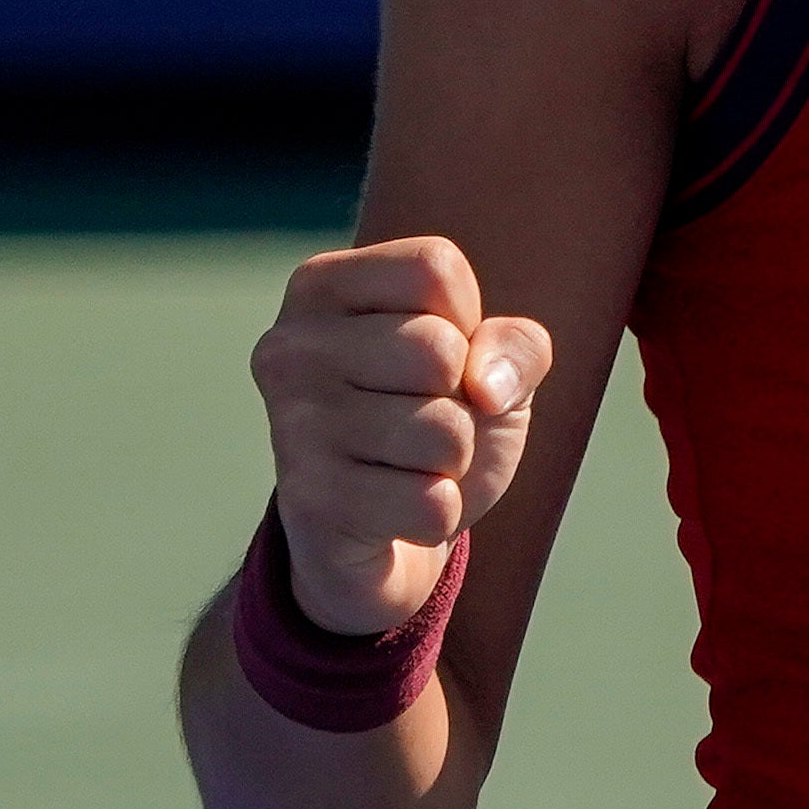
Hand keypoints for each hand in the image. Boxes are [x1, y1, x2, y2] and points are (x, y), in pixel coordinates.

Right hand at [248, 236, 554, 635]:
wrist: (380, 540)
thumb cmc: (434, 423)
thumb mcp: (491, 366)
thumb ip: (517, 346)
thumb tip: (485, 385)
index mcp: (322, 287)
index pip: (434, 268)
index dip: (469, 321)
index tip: (440, 357)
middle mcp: (291, 346)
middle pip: (439, 349)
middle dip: (462, 401)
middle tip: (423, 421)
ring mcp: (292, 423)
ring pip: (444, 431)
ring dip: (453, 461)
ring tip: (408, 465)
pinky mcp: (309, 499)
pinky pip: (431, 503)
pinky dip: (437, 515)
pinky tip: (394, 511)